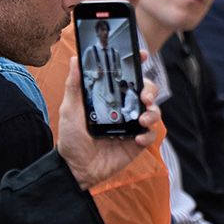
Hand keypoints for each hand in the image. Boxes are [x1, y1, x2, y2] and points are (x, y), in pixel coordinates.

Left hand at [56, 60, 159, 189]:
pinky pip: (151, 134)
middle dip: (150, 90)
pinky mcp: (137, 142)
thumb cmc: (71, 138)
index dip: (136, 64)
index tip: (141, 55)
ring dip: (152, 113)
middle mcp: (123, 109)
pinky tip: (136, 139)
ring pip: (153, 111)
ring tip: (141, 120)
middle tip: (144, 96)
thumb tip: (74, 60)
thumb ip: (75, 86)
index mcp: (109, 98)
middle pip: (146, 91)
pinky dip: (147, 135)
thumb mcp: (70, 109)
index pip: (126, 77)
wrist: (77, 168)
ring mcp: (132, 125)